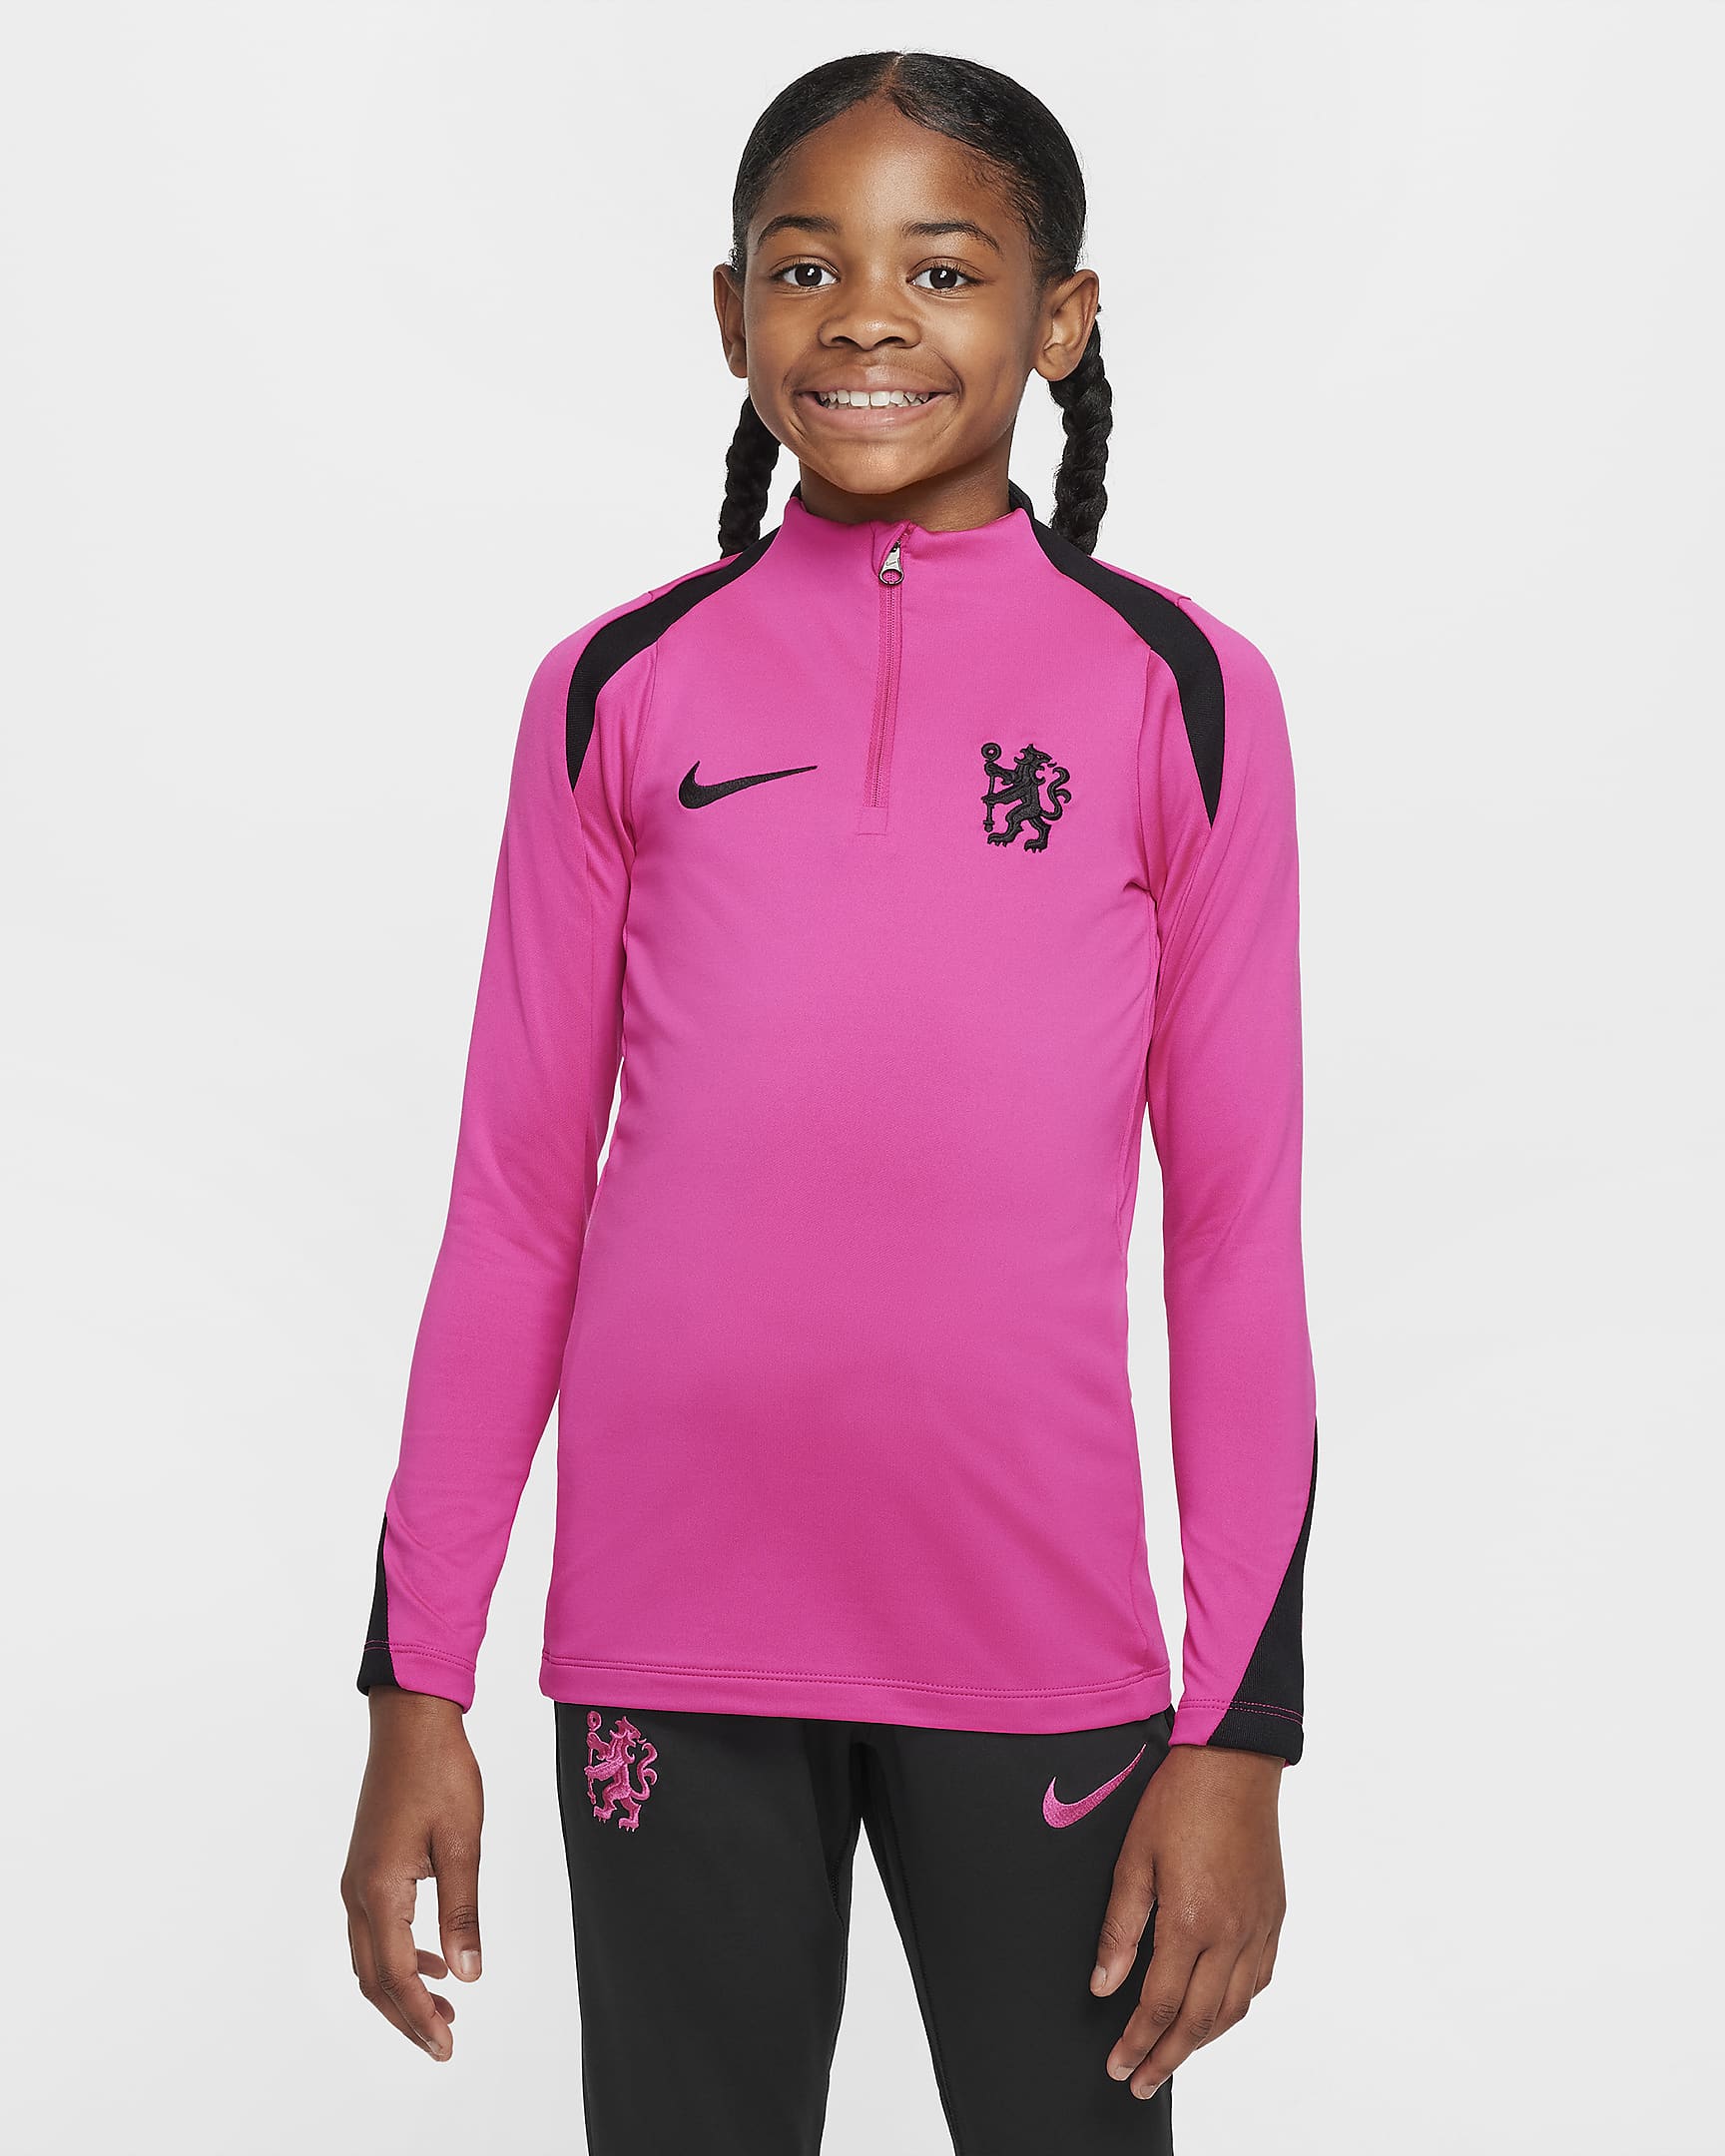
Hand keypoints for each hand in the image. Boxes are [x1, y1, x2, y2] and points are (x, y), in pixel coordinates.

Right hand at [341, 1687, 484, 2061]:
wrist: (411, 1722)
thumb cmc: (440, 1774)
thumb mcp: (462, 1844)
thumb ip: (462, 1913)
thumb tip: (468, 1975)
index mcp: (380, 1890)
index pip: (397, 1975)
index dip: (420, 2017)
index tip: (446, 2047)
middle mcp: (358, 1892)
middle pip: (374, 1978)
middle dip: (407, 2016)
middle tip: (444, 2045)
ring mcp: (357, 1879)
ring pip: (370, 1958)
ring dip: (401, 1990)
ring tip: (443, 2010)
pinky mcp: (365, 1866)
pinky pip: (373, 1931)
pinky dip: (398, 1957)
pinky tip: (434, 1959)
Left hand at [1091, 1742, 1284, 2099]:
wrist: (1233, 1762)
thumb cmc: (1180, 1801)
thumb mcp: (1133, 1858)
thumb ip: (1120, 1928)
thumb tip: (1104, 1985)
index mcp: (1192, 1922)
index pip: (1161, 2005)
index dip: (1137, 2042)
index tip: (1119, 2067)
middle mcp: (1232, 1934)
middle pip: (1200, 2021)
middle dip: (1167, 2057)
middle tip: (1141, 2081)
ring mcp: (1259, 1927)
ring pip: (1234, 2008)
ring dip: (1203, 2041)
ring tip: (1174, 2056)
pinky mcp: (1274, 1916)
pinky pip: (1259, 1979)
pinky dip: (1236, 2007)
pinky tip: (1218, 2010)